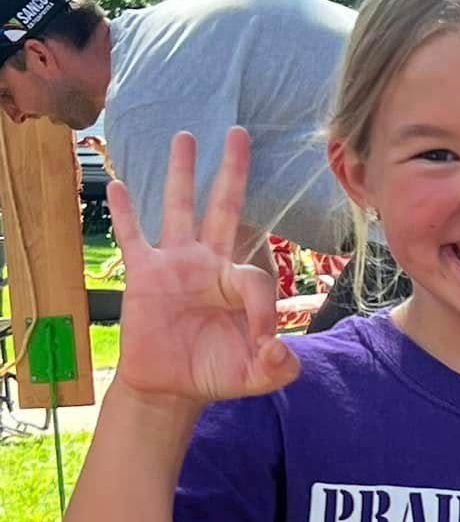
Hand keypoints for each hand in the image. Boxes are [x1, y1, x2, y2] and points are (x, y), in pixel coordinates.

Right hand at [108, 128, 300, 406]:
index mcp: (239, 283)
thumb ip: (278, 366)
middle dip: (234, 172)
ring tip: (185, 136)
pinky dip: (125, 212)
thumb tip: (281, 350)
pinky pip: (133, 237)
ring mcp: (175, 263)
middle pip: (226, 207)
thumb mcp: (254, 375)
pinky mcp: (144, 273)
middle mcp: (209, 263)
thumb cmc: (214, 374)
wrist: (170, 387)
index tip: (265, 343)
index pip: (257, 276)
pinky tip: (115, 184)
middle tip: (240, 134)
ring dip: (182, 173)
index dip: (265, 309)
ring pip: (180, 208)